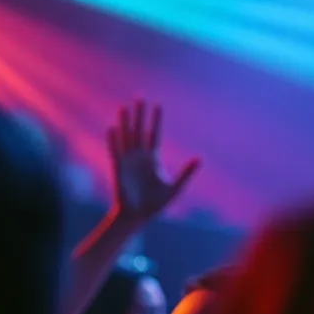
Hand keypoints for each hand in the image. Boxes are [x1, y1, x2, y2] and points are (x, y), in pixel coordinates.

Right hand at [106, 99, 198, 228]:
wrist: (139, 216)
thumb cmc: (156, 203)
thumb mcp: (176, 187)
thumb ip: (187, 172)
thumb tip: (201, 158)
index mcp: (154, 159)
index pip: (155, 134)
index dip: (156, 120)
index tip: (158, 105)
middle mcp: (140, 156)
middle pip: (139, 130)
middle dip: (140, 115)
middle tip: (139, 98)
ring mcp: (129, 161)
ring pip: (127, 137)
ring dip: (125, 123)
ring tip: (124, 107)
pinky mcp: (119, 169)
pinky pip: (115, 152)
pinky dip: (114, 141)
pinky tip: (113, 128)